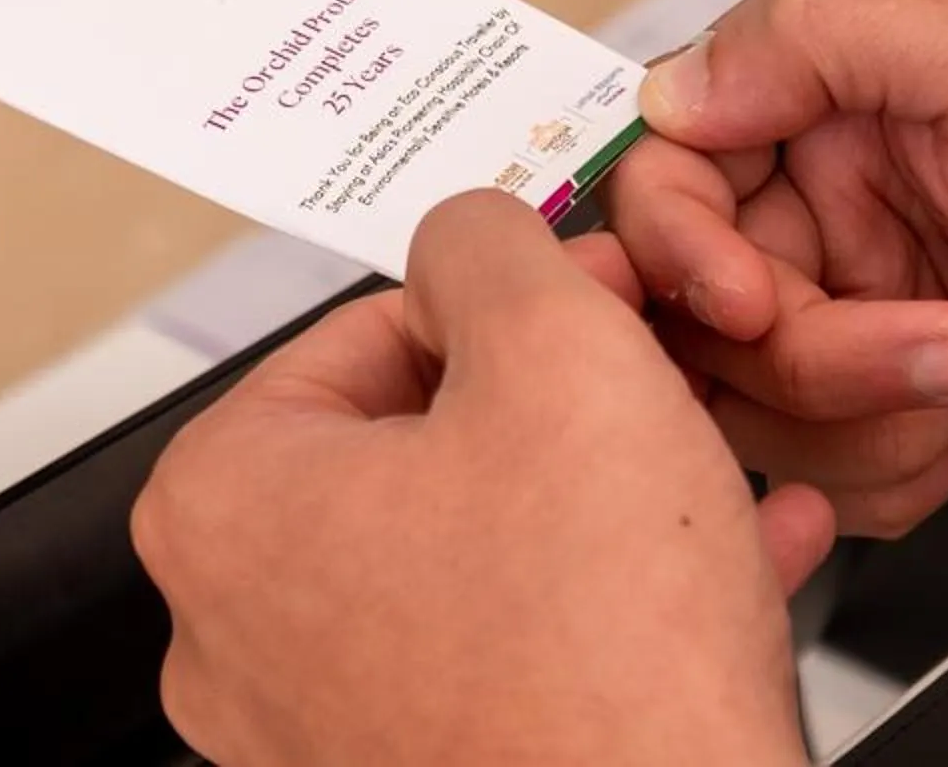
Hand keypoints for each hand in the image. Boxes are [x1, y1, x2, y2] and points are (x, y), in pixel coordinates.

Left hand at [131, 192, 826, 766]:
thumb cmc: (599, 662)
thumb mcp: (560, 354)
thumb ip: (495, 247)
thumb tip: (473, 230)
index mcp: (220, 501)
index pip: (367, 334)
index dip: (508, 304)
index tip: (589, 305)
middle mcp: (236, 625)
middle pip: (420, 444)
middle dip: (564, 408)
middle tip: (658, 386)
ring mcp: (315, 724)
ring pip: (481, 550)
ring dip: (608, 503)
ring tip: (711, 477)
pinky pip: (511, 652)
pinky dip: (611, 605)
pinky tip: (728, 570)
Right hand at [605, 0, 947, 533]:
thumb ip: (827, 30)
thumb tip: (672, 83)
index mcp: (852, 77)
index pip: (671, 151)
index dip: (673, 234)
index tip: (736, 290)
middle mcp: (851, 190)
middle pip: (698, 295)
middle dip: (797, 340)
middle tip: (916, 342)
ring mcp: (880, 304)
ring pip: (752, 393)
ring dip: (862, 409)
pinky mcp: (918, 408)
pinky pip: (826, 469)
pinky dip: (895, 468)